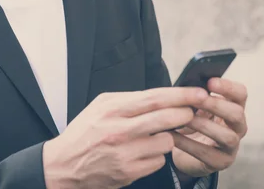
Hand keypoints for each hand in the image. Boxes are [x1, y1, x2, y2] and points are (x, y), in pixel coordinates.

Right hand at [42, 87, 208, 188]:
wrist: (64, 165)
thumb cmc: (84, 133)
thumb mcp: (99, 107)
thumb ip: (127, 100)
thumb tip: (160, 96)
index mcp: (111, 109)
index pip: (154, 98)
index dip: (180, 95)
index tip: (199, 92)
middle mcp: (119, 130)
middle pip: (165, 118)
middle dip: (185, 113)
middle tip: (191, 112)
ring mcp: (125, 153)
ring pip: (166, 141)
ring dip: (166, 137)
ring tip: (153, 136)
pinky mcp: (129, 172)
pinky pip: (159, 161)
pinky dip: (156, 156)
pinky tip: (142, 153)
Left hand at [172, 78, 248, 177]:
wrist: (183, 151)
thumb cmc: (190, 122)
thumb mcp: (193, 107)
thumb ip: (194, 96)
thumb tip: (185, 85)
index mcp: (232, 107)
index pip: (240, 94)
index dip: (228, 87)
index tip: (210, 81)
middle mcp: (237, 127)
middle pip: (237, 114)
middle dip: (217, 105)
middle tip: (197, 98)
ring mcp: (231, 146)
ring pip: (227, 136)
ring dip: (204, 125)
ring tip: (184, 118)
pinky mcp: (220, 162)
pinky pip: (207, 154)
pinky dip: (188, 144)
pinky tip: (173, 136)